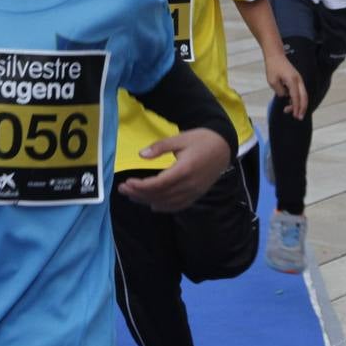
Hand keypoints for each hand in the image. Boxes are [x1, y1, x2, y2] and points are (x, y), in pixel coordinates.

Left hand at [117, 128, 231, 211]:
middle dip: (139, 194)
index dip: (140, 186)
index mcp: (184, 170)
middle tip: (122, 189)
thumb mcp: (180, 138)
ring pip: (167, 202)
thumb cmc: (200, 140)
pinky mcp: (196, 195)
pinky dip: (163, 207)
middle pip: (160, 195)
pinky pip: (178, 206)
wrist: (223, 147)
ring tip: (132, 195)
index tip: (127, 182)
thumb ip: (160, 147)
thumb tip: (141, 155)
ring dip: (147, 200)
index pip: (158, 184)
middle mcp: (189, 185)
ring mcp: (194, 192)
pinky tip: (152, 204)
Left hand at [264, 52, 306, 118]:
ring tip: (292, 112)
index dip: (296, 107)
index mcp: (292, 81)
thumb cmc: (273, 67)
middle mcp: (298, 80)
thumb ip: (280, 91)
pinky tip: (290, 103)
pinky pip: (300, 91)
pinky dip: (297, 99)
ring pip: (303, 95)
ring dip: (299, 104)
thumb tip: (285, 96)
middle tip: (299, 117)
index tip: (295, 115)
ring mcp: (299, 79)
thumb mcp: (272, 81)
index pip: (296, 97)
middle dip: (302, 108)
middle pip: (304, 97)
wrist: (276, 55)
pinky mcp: (297, 79)